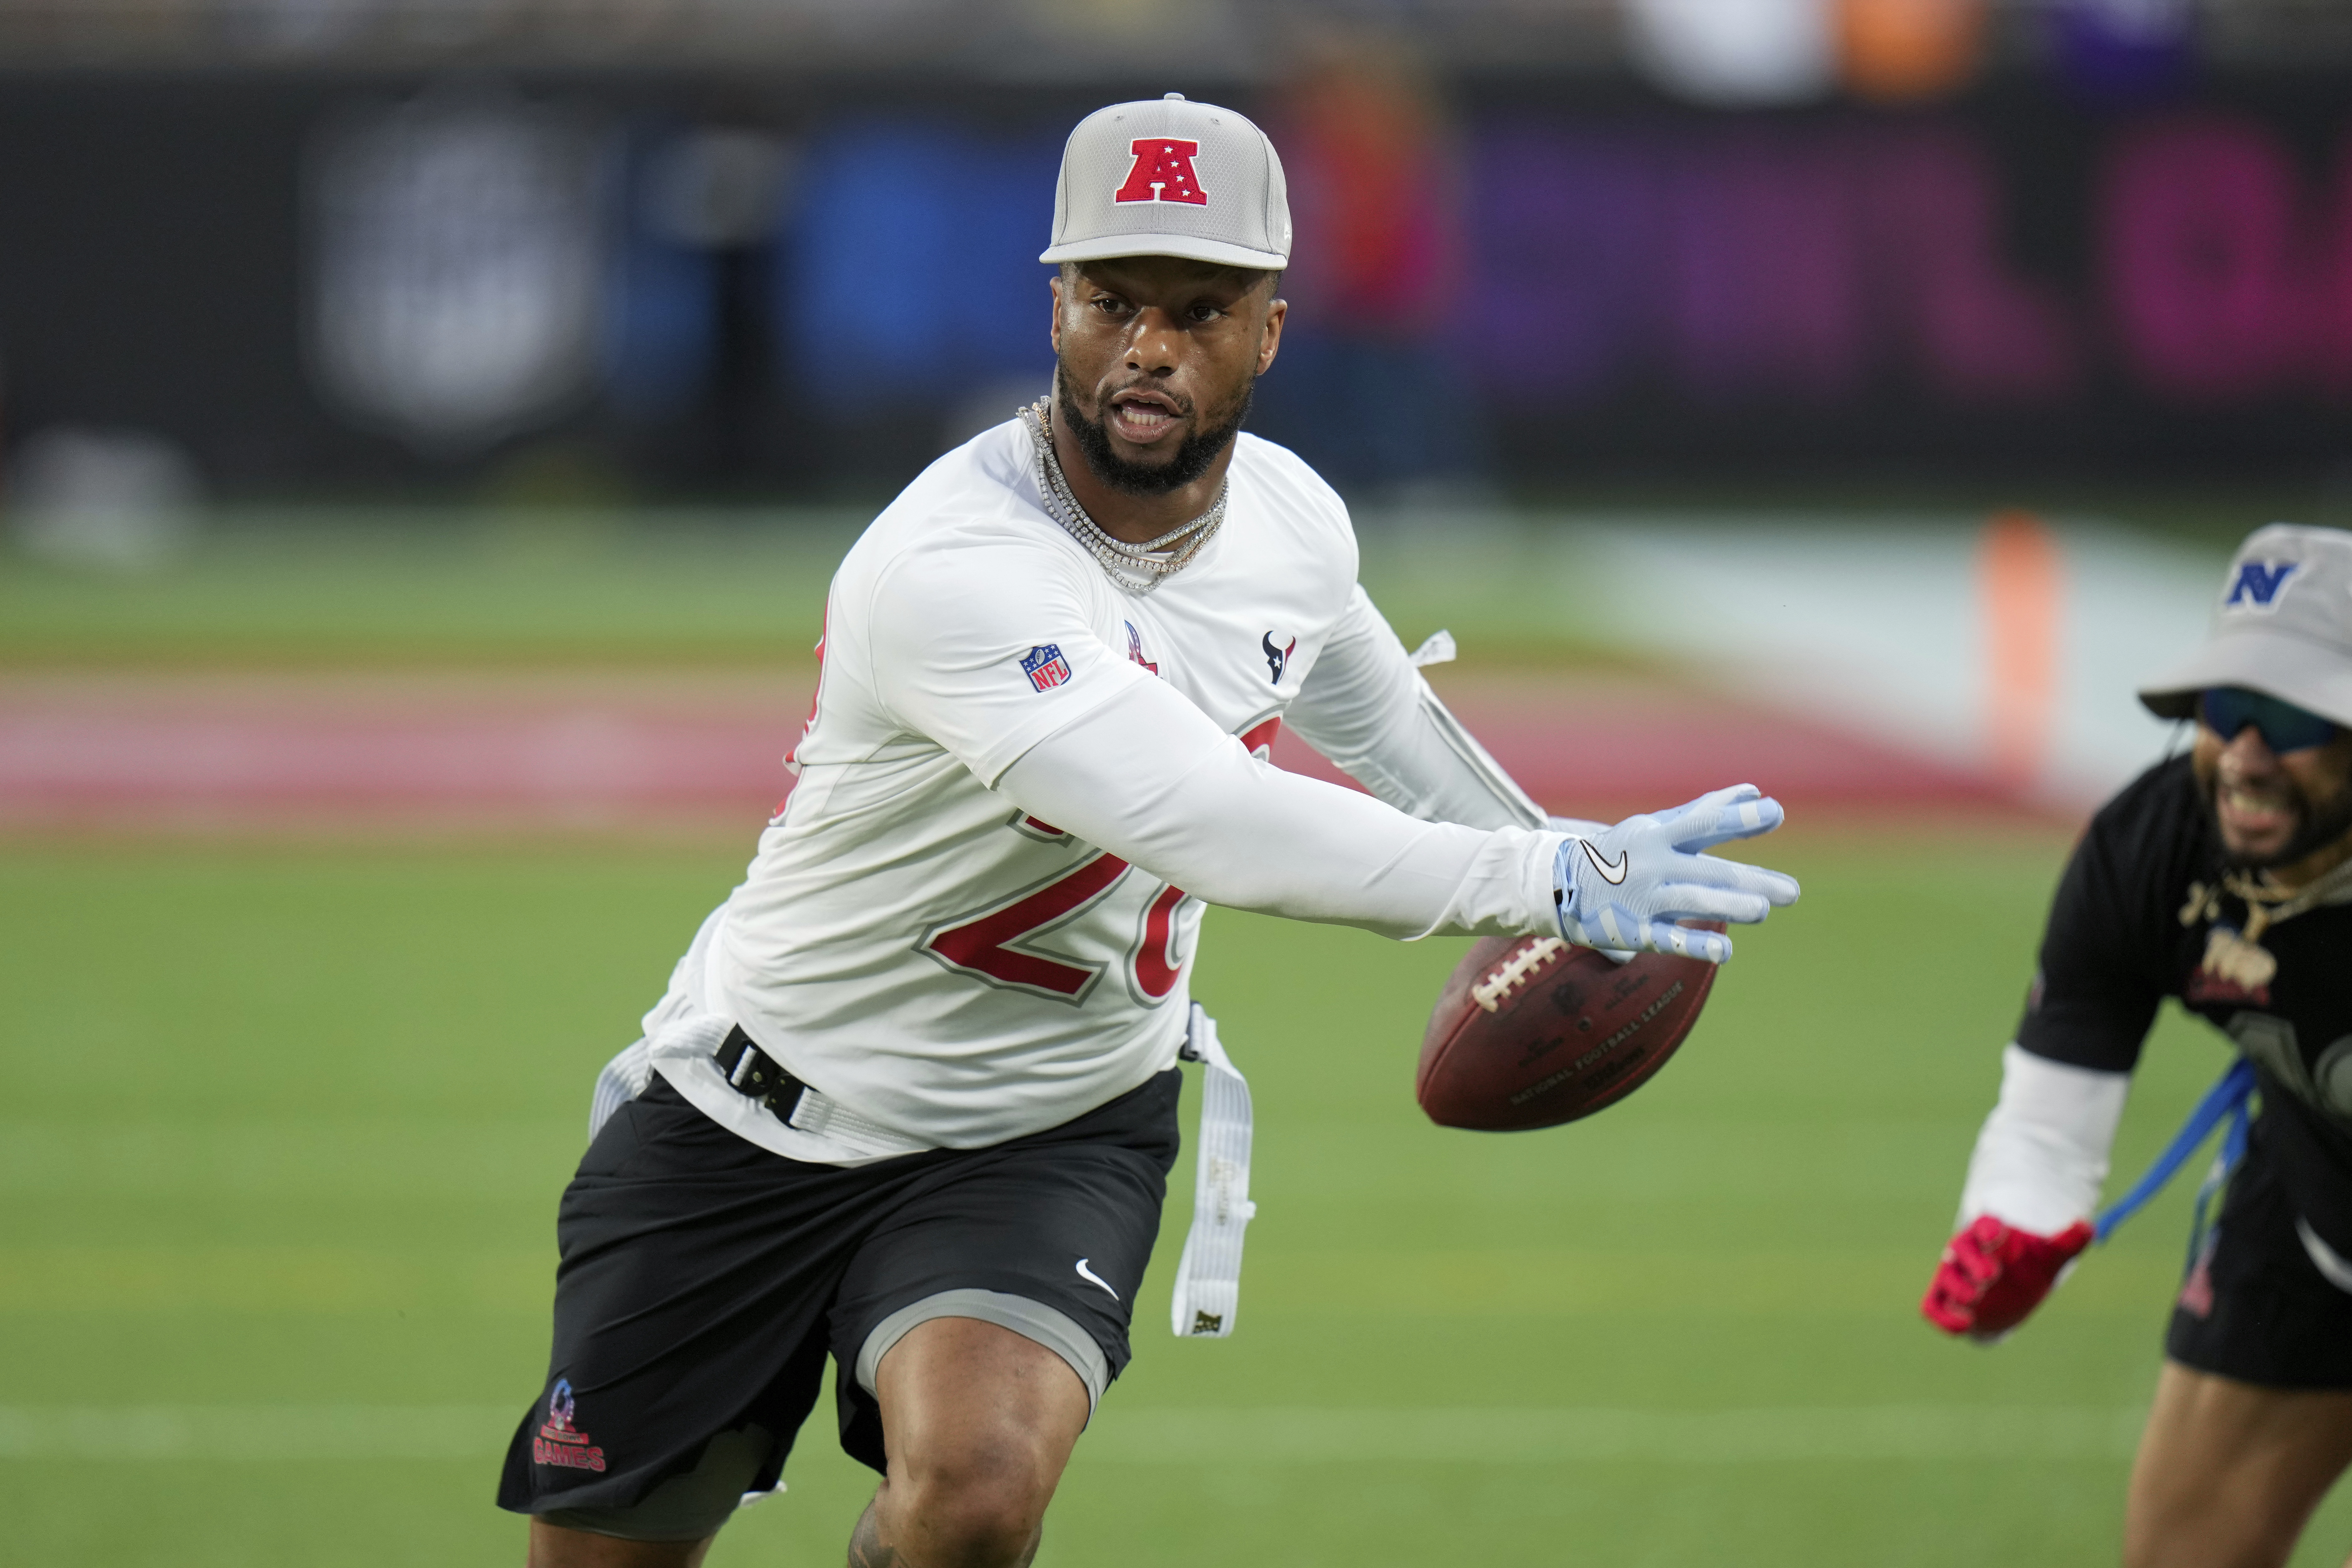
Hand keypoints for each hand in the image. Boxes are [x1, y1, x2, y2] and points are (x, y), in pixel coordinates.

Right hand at [1550, 785, 1799, 963]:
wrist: (1558, 884)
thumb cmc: (1622, 851)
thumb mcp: (1656, 826)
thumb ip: (1705, 812)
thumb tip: (1755, 792)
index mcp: (1659, 835)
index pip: (1704, 823)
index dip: (1739, 819)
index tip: (1775, 812)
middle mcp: (1653, 865)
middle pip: (1709, 872)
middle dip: (1752, 881)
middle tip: (1792, 892)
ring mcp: (1644, 899)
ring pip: (1692, 903)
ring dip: (1729, 907)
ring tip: (1763, 911)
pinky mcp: (1634, 931)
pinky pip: (1669, 940)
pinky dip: (1696, 946)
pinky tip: (1725, 952)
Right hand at [1920, 1215, 2093, 1340]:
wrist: (2008, 1291)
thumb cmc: (2028, 1267)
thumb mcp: (2049, 1256)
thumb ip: (2067, 1241)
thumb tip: (2087, 1226)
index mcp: (1989, 1234)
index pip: (1985, 1226)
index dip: (1989, 1230)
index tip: (1999, 1237)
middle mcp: (1966, 1252)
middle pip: (1960, 1248)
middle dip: (1974, 1262)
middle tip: (1991, 1275)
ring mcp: (1952, 1275)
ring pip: (1946, 1277)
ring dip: (1959, 1288)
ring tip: (1976, 1298)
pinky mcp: (1942, 1299)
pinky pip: (1932, 1307)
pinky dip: (1944, 1317)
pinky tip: (1965, 1324)